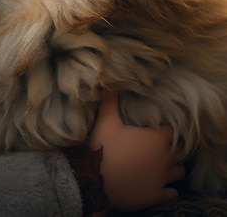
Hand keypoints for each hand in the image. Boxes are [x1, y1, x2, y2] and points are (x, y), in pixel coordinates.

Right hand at [89, 90, 184, 211]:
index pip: (171, 130)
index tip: (158, 126)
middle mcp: (164, 158)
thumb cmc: (102, 147)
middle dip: (172, 147)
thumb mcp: (105, 121)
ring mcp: (162, 178)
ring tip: (162, 164)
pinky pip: (171, 192)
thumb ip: (111, 101)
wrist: (96, 181)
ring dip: (172, 167)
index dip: (165, 127)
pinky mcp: (157, 196)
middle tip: (160, 145)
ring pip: (178, 172)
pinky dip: (168, 188)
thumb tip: (113, 80)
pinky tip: (160, 184)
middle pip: (179, 151)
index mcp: (156, 139)